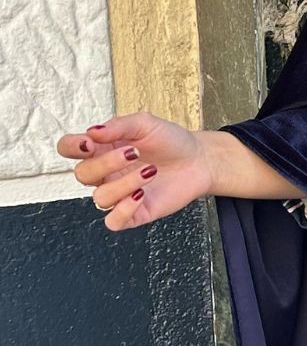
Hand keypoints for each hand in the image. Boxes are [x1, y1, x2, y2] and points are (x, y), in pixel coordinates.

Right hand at [56, 111, 214, 230]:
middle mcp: (106, 173)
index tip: (89, 143)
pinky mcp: (135, 212)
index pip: (68, 149)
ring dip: (123, 184)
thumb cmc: (170, 140)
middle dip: (105, 163)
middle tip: (133, 152)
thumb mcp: (145, 124)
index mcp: (101, 148)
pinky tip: (141, 195)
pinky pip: (114, 221)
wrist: (199, 159)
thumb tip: (92, 132)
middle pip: (82, 174)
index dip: (71, 147)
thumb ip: (118, 126)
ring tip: (150, 171)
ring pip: (100, 198)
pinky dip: (123, 210)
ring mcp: (119, 193)